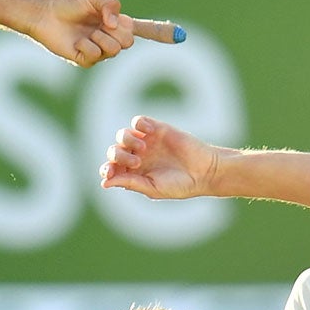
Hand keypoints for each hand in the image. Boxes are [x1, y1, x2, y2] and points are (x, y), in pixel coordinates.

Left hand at [26, 0, 183, 67]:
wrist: (47, 15)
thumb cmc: (70, 4)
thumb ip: (111, 4)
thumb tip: (116, 23)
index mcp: (117, 24)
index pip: (144, 30)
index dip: (162, 33)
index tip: (181, 35)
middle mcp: (111, 39)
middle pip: (129, 42)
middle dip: (117, 32)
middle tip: (102, 24)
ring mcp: (99, 52)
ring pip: (114, 50)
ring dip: (100, 37)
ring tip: (86, 32)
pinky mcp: (86, 61)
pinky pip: (96, 55)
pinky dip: (86, 45)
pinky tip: (76, 41)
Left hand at [99, 115, 222, 199]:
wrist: (204, 171)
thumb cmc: (180, 185)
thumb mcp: (153, 188)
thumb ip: (130, 183)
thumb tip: (104, 183)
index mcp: (132, 173)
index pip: (110, 168)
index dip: (106, 169)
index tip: (110, 172)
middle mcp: (136, 156)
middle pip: (114, 151)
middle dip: (118, 156)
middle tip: (135, 162)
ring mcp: (145, 141)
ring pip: (122, 134)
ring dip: (127, 140)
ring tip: (142, 149)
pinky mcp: (157, 129)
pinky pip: (138, 121)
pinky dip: (139, 124)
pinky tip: (150, 133)